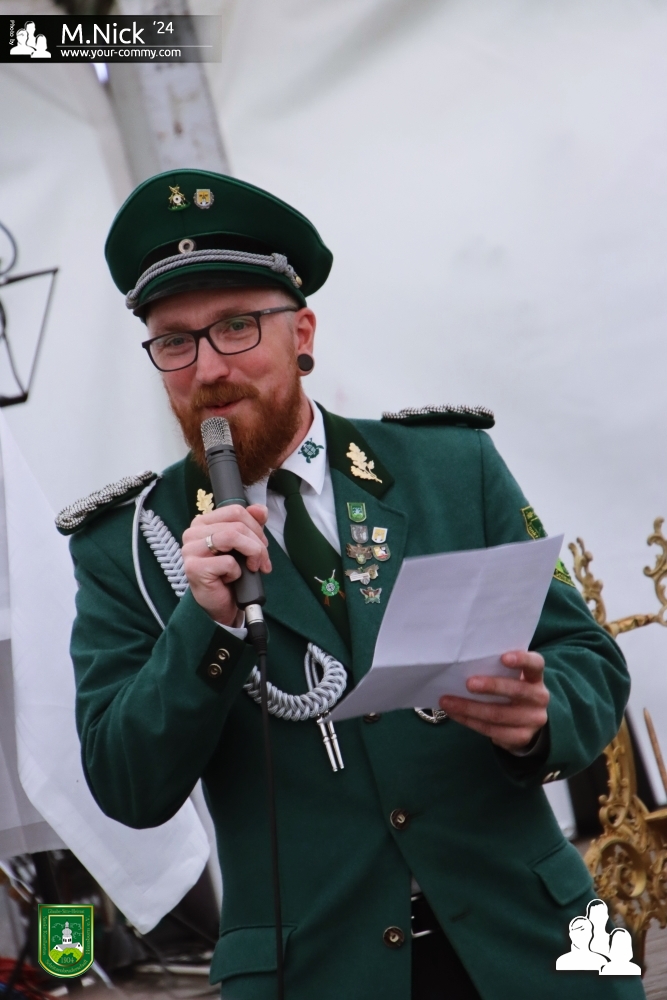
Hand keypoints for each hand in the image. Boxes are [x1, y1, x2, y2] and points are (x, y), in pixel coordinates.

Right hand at [181, 504, 270, 625]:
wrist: (222, 604)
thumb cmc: (230, 574)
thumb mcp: (243, 544)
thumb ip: (250, 524)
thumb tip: (261, 509)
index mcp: (203, 522)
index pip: (235, 510)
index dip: (256, 527)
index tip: (263, 545)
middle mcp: (192, 533)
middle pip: (237, 525)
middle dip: (258, 544)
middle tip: (263, 562)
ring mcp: (190, 550)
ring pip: (232, 536)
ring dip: (252, 553)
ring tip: (254, 567)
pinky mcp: (194, 568)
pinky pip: (228, 562)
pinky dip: (237, 572)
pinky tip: (231, 579)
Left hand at [438, 651, 548, 751]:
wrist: (526, 723)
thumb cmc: (510, 691)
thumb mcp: (511, 678)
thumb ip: (497, 671)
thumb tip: (462, 665)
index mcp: (535, 678)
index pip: (535, 664)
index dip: (522, 660)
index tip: (503, 658)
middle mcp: (539, 698)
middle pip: (517, 690)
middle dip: (491, 687)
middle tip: (468, 684)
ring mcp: (533, 720)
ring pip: (499, 714)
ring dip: (469, 708)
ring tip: (448, 702)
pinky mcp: (522, 737)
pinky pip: (492, 730)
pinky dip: (470, 721)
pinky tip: (455, 714)